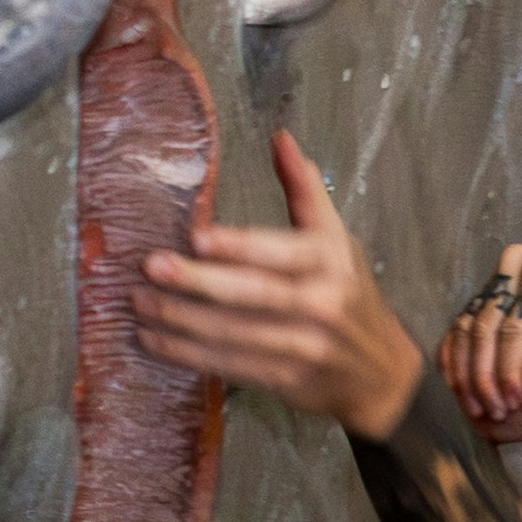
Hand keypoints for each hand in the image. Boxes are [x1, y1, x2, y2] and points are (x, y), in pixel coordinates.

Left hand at [132, 131, 423, 436]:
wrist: (381, 373)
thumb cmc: (351, 295)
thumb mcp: (339, 240)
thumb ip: (306, 192)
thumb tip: (281, 139)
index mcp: (332, 263)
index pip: (281, 252)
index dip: (239, 246)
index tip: (196, 237)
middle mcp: (322, 305)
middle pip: (253, 294)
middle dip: (197, 282)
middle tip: (152, 266)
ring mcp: (305, 349)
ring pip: (235, 334)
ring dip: (181, 320)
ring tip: (140, 302)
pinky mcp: (287, 382)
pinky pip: (231, 367)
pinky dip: (189, 355)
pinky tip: (154, 340)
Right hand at [439, 242, 521, 436]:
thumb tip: (521, 381)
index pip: (515, 326)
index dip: (508, 371)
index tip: (512, 404)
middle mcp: (518, 261)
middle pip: (486, 326)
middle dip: (484, 376)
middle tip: (492, 412)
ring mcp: (501, 274)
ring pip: (468, 327)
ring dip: (466, 372)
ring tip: (476, 408)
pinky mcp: (491, 290)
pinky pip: (464, 325)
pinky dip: (458, 358)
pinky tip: (461, 388)